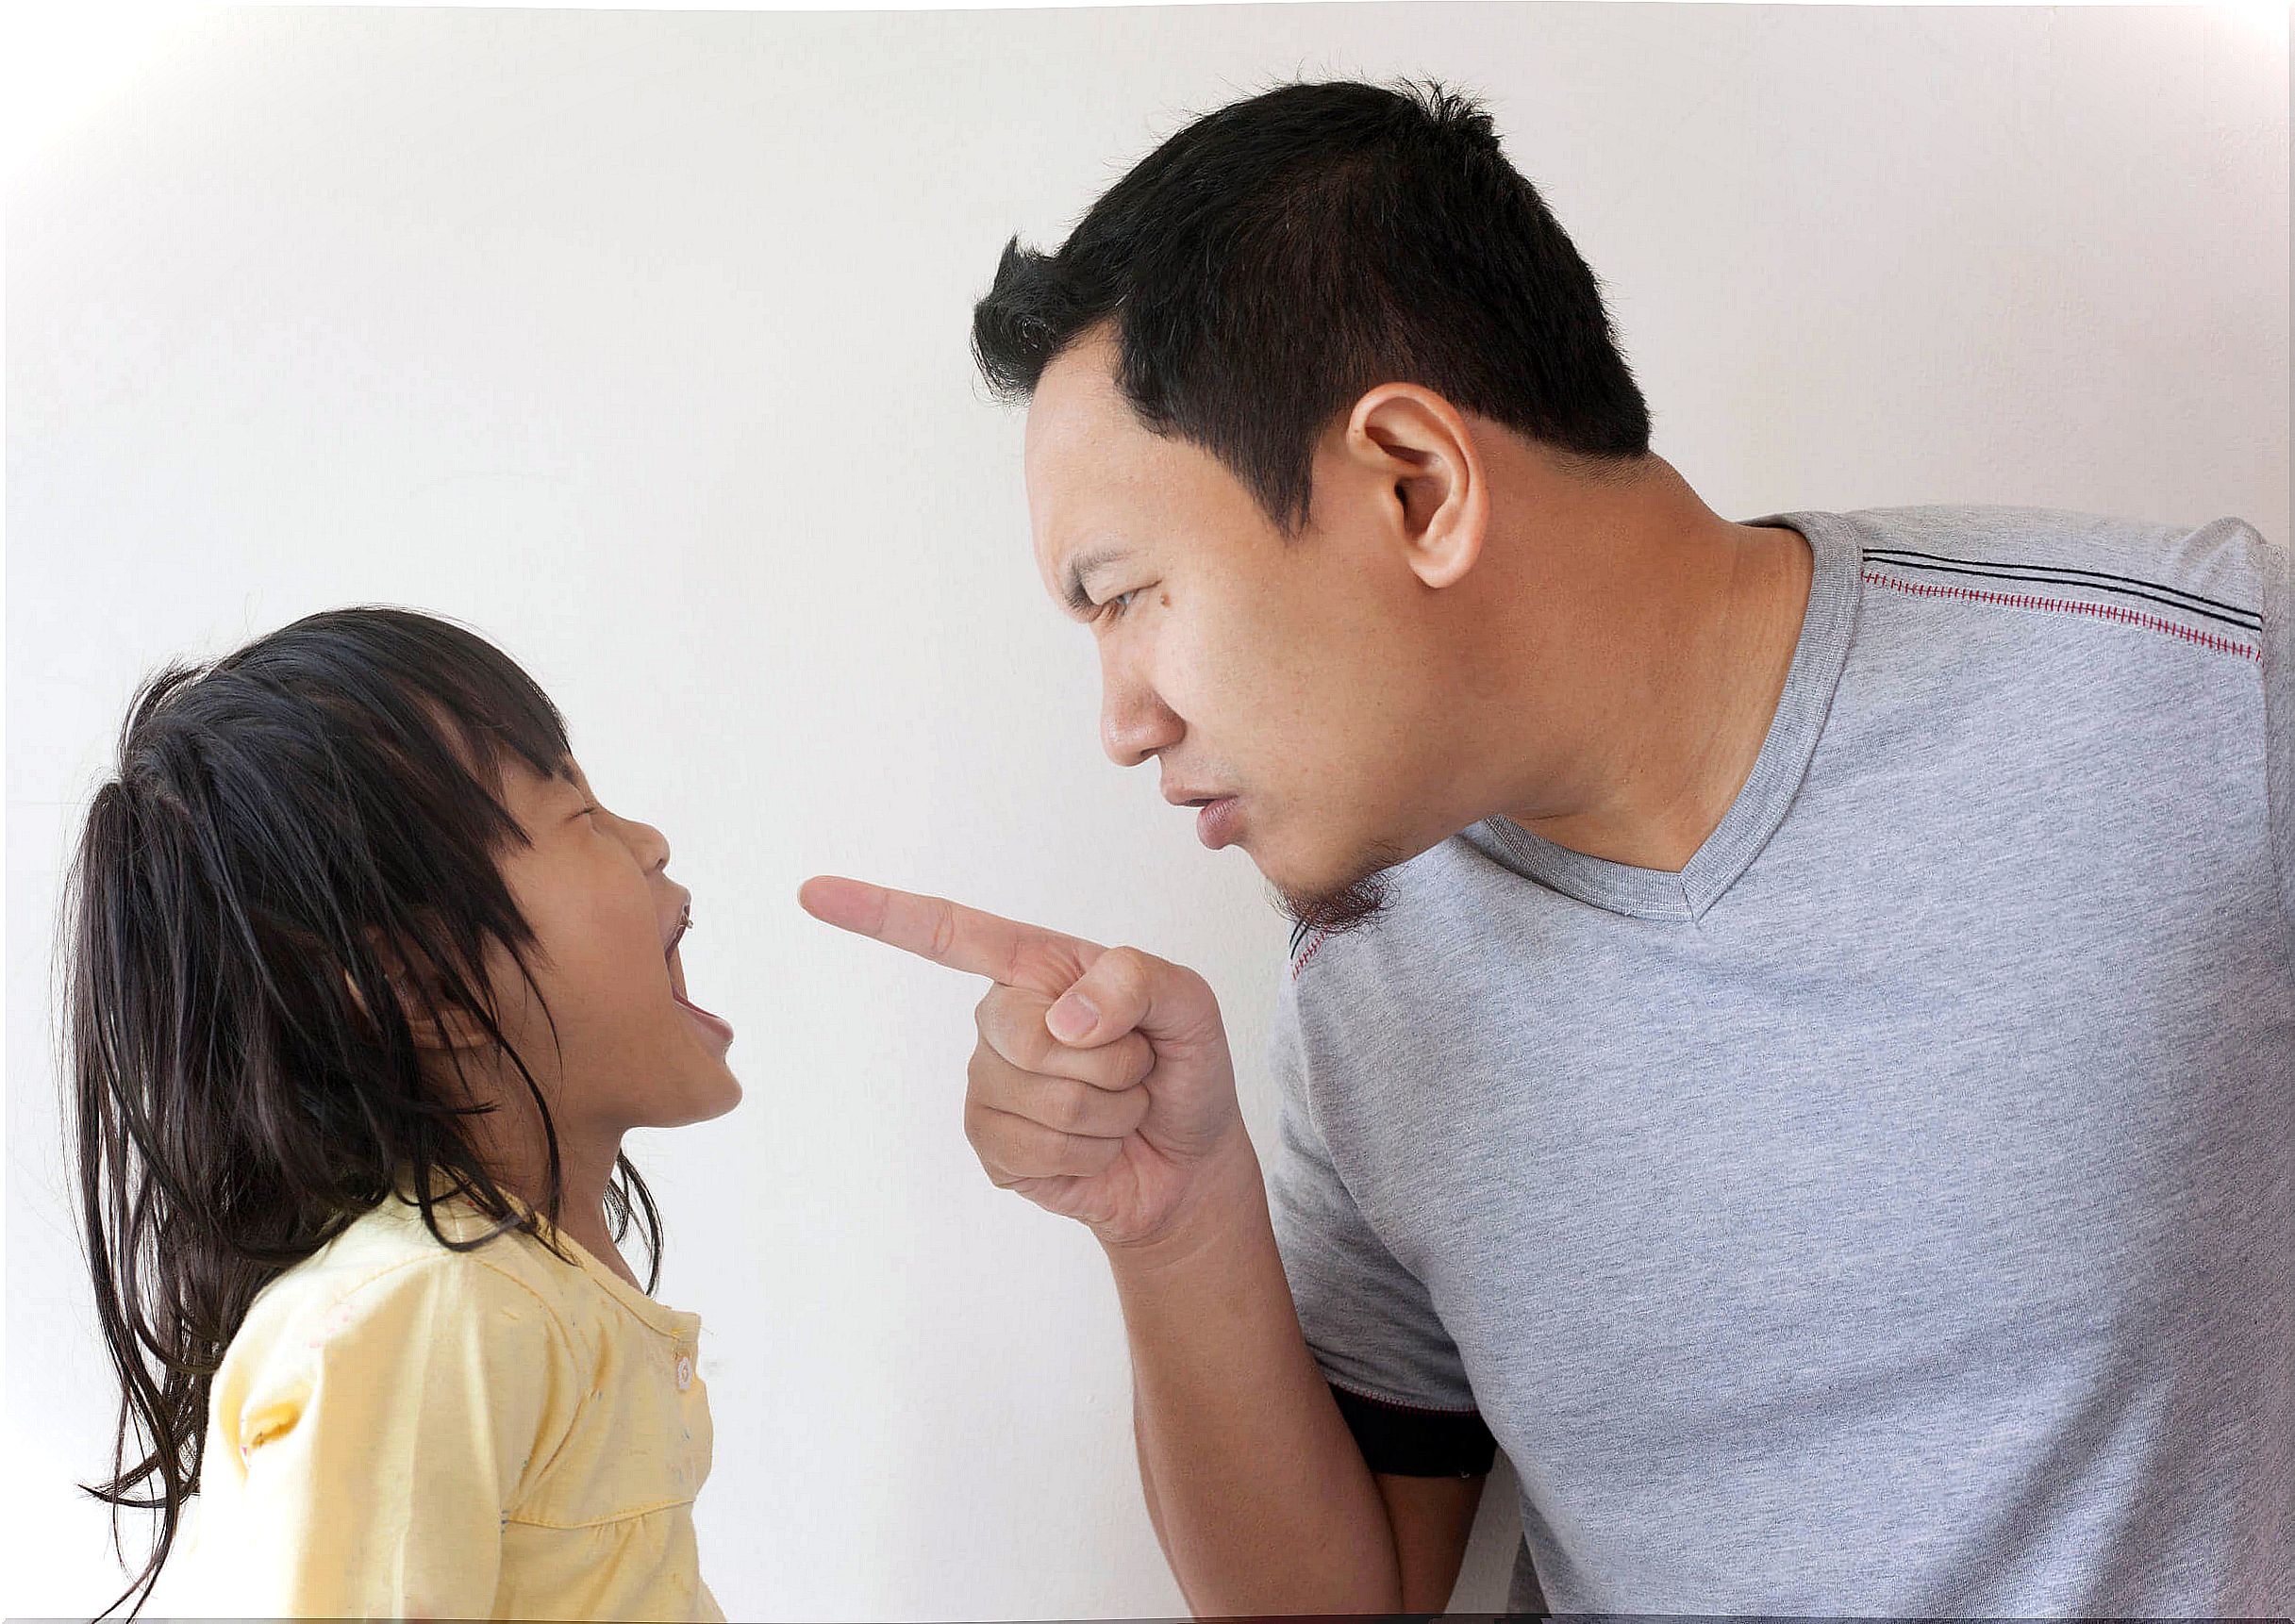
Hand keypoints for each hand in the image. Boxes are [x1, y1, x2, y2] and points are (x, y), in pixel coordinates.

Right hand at [797, 876, 1246, 1249]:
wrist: (1190, 1162)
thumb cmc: (1184, 1067)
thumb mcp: (1190, 1003)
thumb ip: (1140, 981)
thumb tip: (1065, 1018)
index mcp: (1037, 968)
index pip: (949, 933)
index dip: (881, 913)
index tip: (813, 893)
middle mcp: (1000, 1020)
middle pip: (1024, 1032)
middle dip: (1110, 1061)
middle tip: (1135, 1069)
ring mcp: (989, 1085)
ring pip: (1042, 1099)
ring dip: (1109, 1112)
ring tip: (1121, 1108)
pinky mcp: (992, 1147)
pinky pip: (1033, 1149)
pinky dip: (1089, 1154)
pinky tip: (1097, 1148)